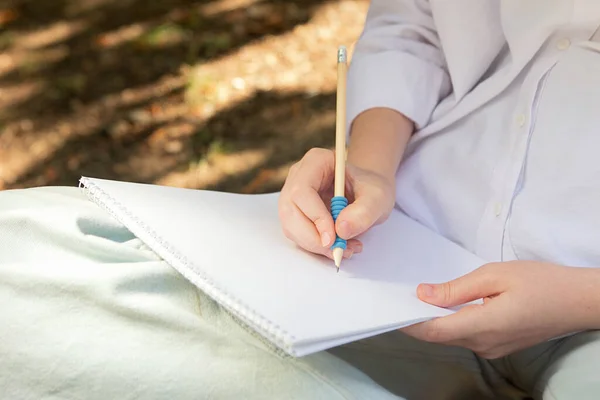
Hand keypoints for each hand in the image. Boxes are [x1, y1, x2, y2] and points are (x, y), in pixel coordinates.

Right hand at [278, 147, 395, 260]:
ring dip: (315, 245)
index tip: (332, 238)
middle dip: (311, 237)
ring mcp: (292, 196)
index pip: (302, 190)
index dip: (314, 216)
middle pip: (290, 210)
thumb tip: (341, 230)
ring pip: (291, 226)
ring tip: (345, 248)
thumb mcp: (377, 197)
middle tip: (336, 251)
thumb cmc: (371, 189)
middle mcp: (298, 177)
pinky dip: (317, 247)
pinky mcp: (295, 215)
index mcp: (316, 161)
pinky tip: (339, 246)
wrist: (368, 194)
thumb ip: (364, 212)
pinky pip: (298, 235)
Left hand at [401, 261, 597, 358]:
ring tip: (416, 296)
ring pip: (451, 336)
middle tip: (397, 296)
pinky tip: (444, 305)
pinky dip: (449, 322)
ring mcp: (492, 349)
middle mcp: (484, 345)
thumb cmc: (540, 282)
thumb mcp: (495, 275)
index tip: (389, 307)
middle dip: (416, 318)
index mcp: (483, 326)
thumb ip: (456, 288)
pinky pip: (465, 335)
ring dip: (432, 320)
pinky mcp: (498, 346)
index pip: (433, 331)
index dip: (408, 322)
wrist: (578, 301)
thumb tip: (423, 294)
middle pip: (439, 335)